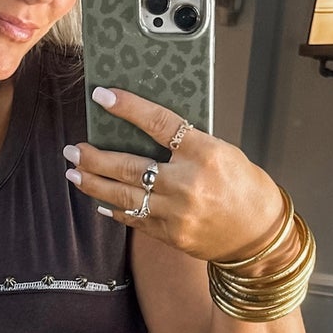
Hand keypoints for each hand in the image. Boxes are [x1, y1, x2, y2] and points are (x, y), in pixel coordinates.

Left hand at [65, 85, 287, 265]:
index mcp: (204, 152)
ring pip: (123, 196)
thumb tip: (146, 131)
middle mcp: (186, 183)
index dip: (128, 108)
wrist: (259, 235)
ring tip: (74, 172)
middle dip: (94, 157)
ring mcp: (175, 212)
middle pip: (128, 166)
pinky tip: (99, 201)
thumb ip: (186, 144)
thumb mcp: (222, 152)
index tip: (104, 97)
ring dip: (93, 183)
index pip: (158, 122)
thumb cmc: (244, 189)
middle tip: (73, 148)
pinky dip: (115, 209)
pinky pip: (133, 219)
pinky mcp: (169, 235)